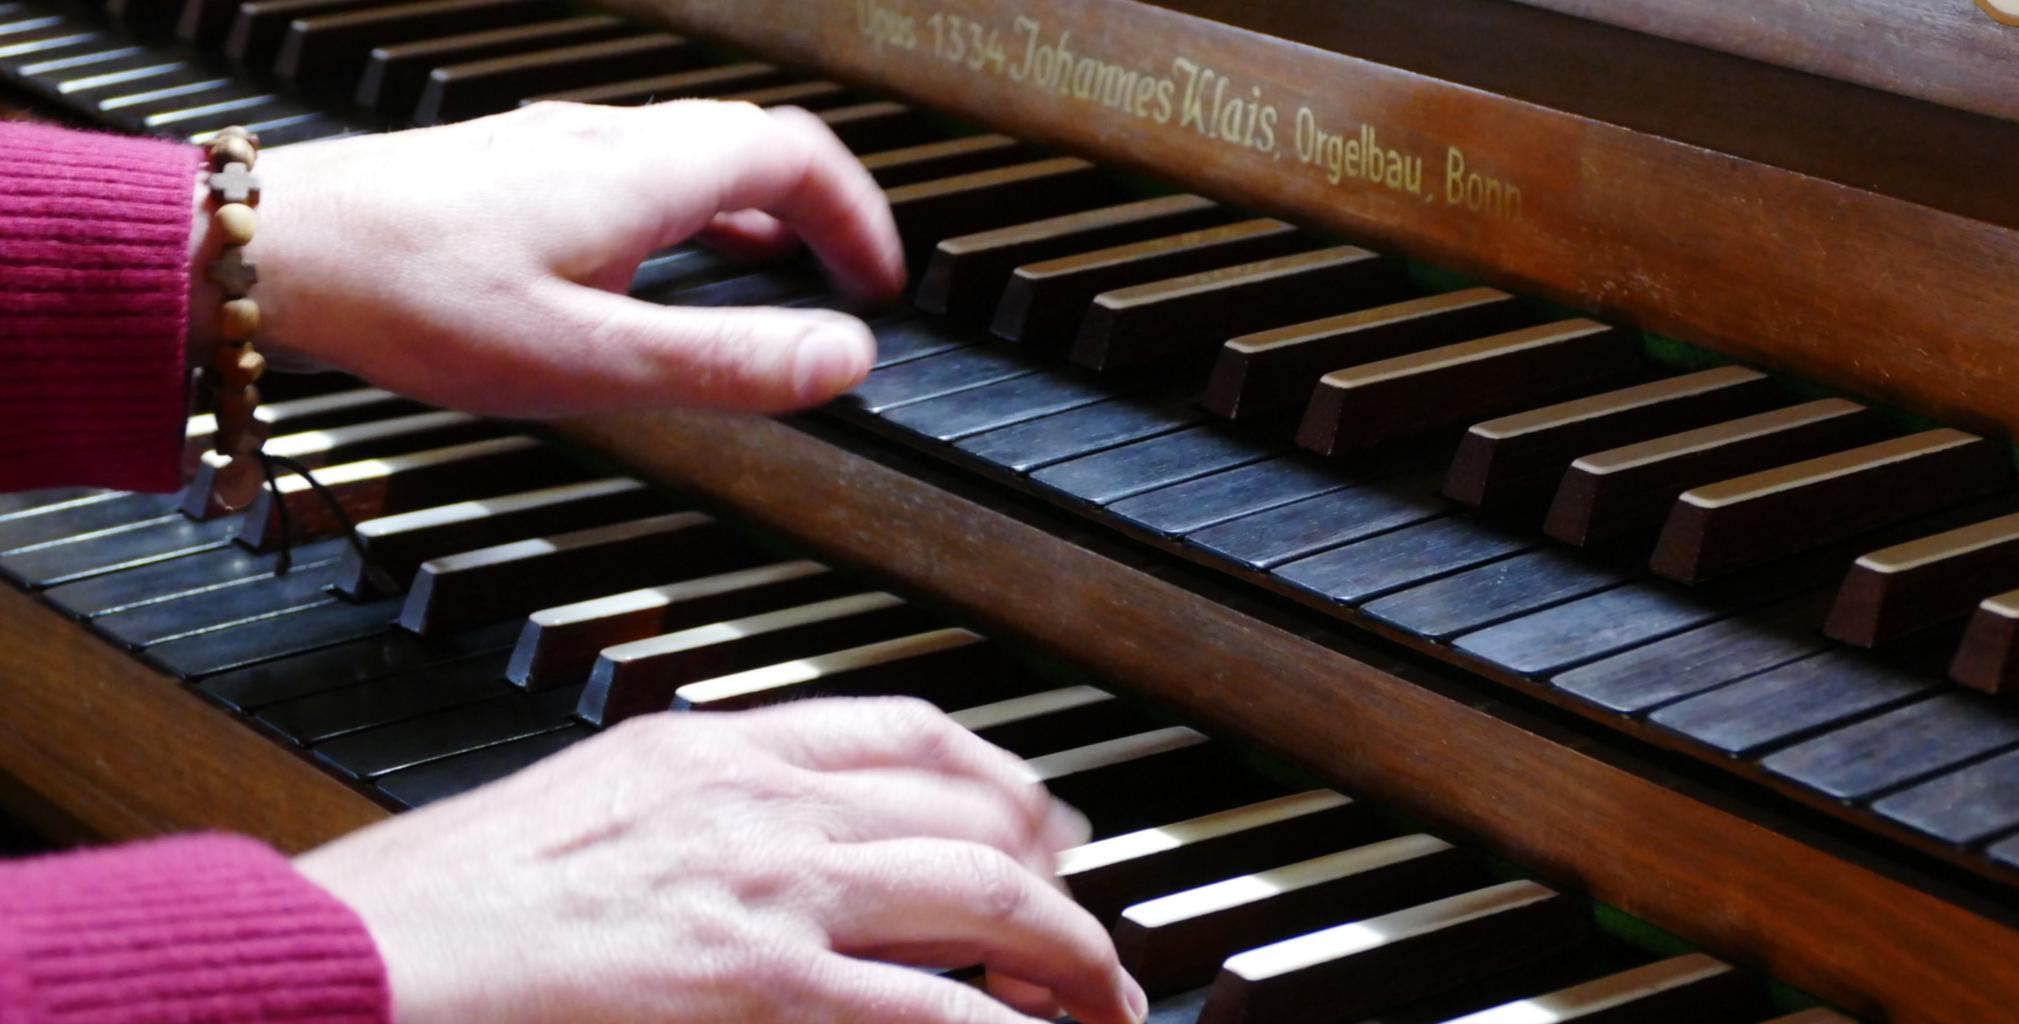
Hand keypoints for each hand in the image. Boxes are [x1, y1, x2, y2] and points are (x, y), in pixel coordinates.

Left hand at [194, 100, 903, 414]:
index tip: (881, 281)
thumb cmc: (409, 297)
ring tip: (770, 273)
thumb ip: (725, 362)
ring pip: (687, 157)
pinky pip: (630, 176)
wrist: (270, 253)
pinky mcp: (509, 174)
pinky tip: (650, 270)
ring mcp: (552, 150)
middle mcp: (605, 142)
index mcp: (645, 174)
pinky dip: (681, 217)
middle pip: (750, 147)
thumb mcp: (589, 355)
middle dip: (815, 212)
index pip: (797, 159)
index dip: (857, 217)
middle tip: (843, 277)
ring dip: (749, 212)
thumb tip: (841, 360)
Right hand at [295, 698, 1148, 1023]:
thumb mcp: (574, 822)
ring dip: (1068, 953)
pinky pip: (941, 1011)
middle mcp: (756, 801)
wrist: (352, 965)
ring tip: (1101, 1001)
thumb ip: (680, 822)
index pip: (899, 731)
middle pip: (969, 806)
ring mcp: (769, 892)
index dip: (993, 774)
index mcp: (706, 750)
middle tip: (1088, 925)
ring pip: (986, 895)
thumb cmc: (430, 913)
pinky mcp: (764, 988)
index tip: (1034, 813)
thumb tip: (746, 863)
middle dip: (1057, 866)